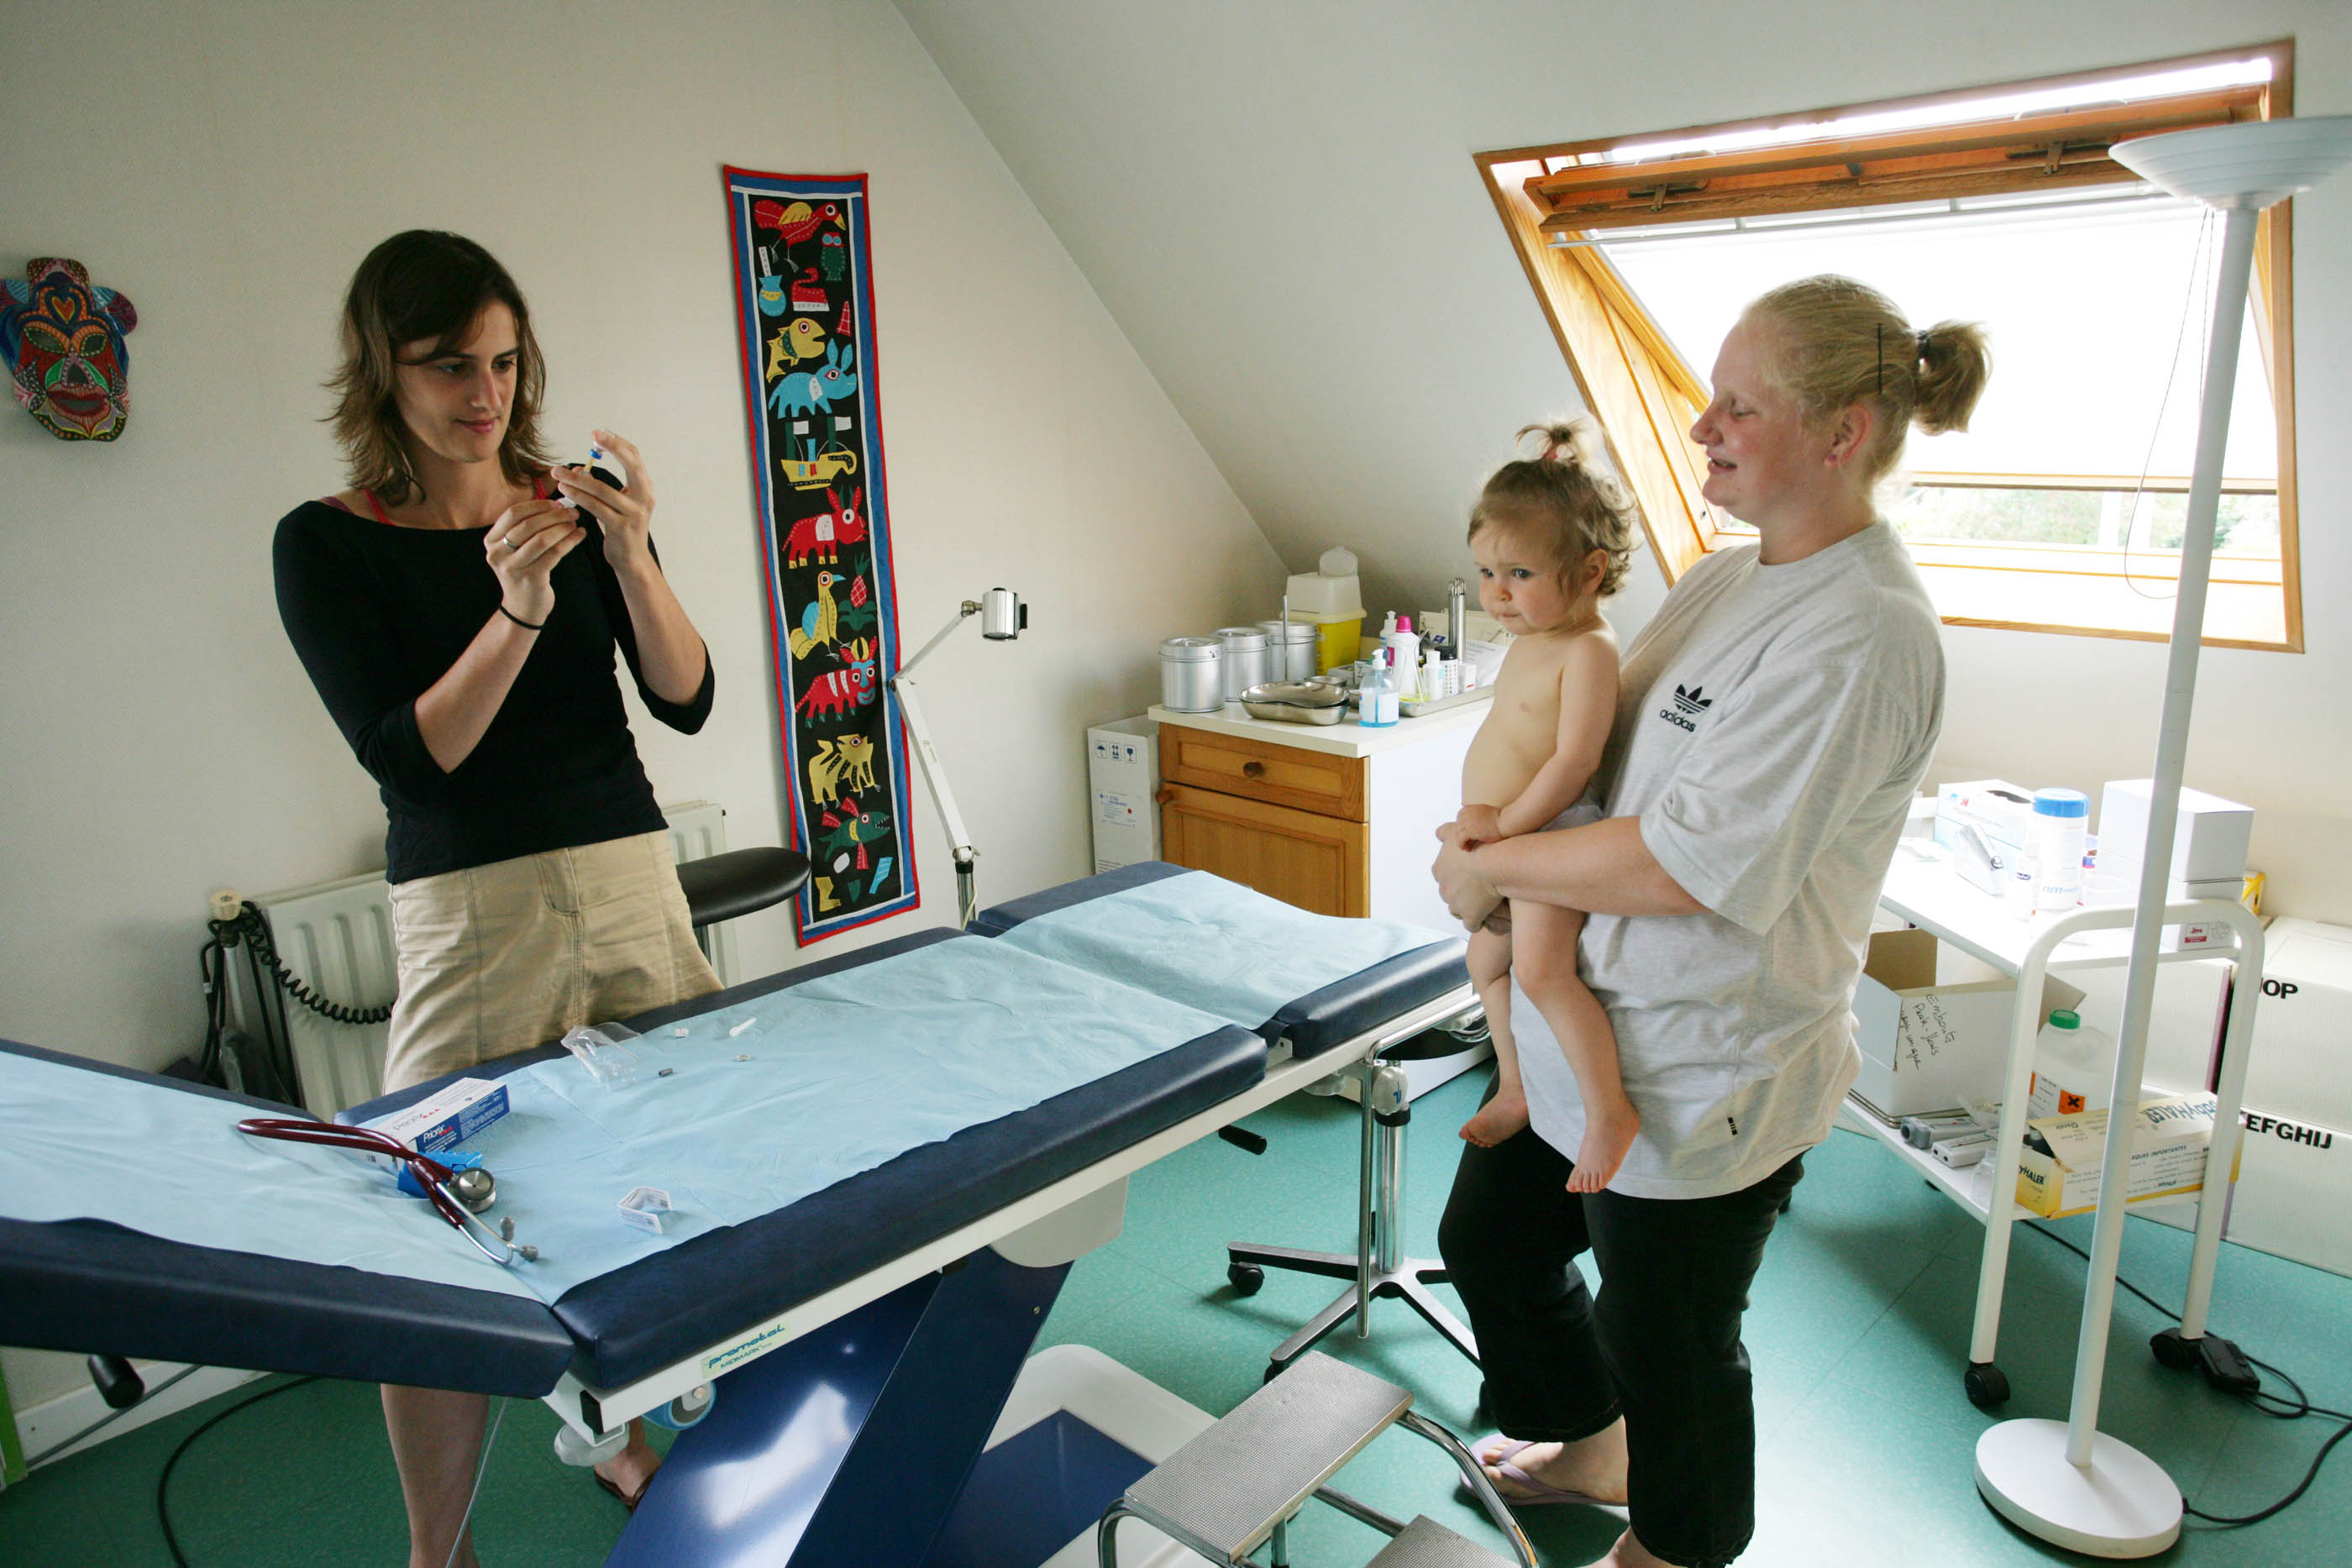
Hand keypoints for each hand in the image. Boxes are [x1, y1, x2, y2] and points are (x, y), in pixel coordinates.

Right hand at [484, 497, 586, 623]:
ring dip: (562, 528)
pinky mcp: (531, 578)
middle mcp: (497, 553)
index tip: (556, 503)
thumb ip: (526, 527)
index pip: (513, 513)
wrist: (523, 607)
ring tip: (575, 523)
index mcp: (491, 541)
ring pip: (542, 539)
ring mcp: (512, 567)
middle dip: (554, 515)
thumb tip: (555, 504)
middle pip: (528, 525)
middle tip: (572, 512)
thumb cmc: (524, 571)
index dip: (536, 505)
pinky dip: (570, 541)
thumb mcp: (515, 549)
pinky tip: (580, 535)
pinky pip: (554, 554)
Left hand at [552, 428, 655, 567]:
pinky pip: (596, 507)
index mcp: (645, 489)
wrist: (632, 561)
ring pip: (603, 489)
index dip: (618, 443)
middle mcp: (645, 498)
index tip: (598, 433)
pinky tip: (564, 490)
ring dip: (578, 479)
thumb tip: (580, 469)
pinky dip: (578, 497)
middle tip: (593, 435)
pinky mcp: (621, 527)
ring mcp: (635, 513)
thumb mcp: (618, 504)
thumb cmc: (622, 529)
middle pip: (631, 465)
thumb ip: (603, 486)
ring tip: (558, 472)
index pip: (635, 457)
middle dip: (612, 447)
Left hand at [1433, 820, 1503, 932]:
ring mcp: (1455, 903)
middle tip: (1476, 889)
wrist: (1494, 860)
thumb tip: (1439, 834)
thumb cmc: (1478, 842)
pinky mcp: (1470, 915)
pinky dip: (1477, 922)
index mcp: (1439, 869)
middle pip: (1450, 894)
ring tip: (1481, 905)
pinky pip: (1472, 924)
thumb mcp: (1457, 830)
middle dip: (1460, 893)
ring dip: (1467, 908)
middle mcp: (1444, 888)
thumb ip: (1445, 832)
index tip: (1468, 875)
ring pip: (1458, 910)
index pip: (1443, 877)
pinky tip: (1485, 918)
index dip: (1456, 876)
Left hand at [1455, 803, 1504, 848]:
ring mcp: (1468, 822)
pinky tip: (1468, 849)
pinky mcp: (1470, 831)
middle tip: (1466, 843)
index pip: (1459, 818)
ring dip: (1461, 842)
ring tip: (1467, 847)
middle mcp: (1467, 814)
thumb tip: (1471, 825)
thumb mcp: (1484, 811)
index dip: (1461, 827)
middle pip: (1457, 827)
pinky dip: (1462, 845)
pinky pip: (1460, 840)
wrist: (1506, 821)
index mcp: (1470, 808)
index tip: (1467, 835)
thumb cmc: (1500, 819)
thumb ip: (1476, 814)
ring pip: (1457, 834)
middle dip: (1460, 835)